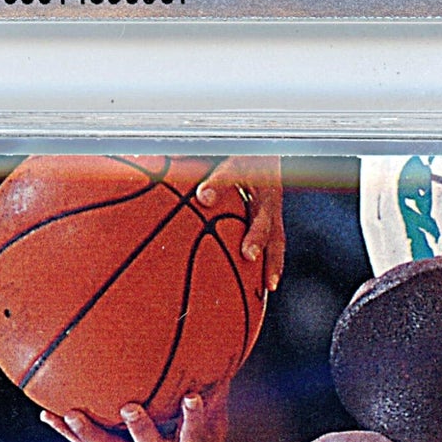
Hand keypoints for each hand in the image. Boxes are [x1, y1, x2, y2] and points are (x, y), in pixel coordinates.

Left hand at [41, 384, 233, 441]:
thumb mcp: (215, 439)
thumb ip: (215, 402)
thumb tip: (222, 357)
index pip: (194, 436)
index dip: (194, 418)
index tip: (192, 398)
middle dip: (139, 428)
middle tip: (130, 408)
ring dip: (89, 433)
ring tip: (71, 414)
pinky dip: (67, 434)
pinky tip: (47, 414)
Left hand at [198, 157, 284, 292]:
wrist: (262, 153)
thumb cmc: (228, 155)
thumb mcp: (212, 154)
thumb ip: (192, 163)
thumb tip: (165, 165)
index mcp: (247, 167)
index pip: (232, 174)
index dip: (219, 186)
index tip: (202, 197)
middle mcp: (264, 190)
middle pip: (263, 214)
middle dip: (256, 235)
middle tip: (247, 255)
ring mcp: (273, 208)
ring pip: (276, 235)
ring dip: (272, 261)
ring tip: (270, 284)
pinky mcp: (274, 222)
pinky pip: (275, 245)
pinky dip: (272, 266)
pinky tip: (266, 288)